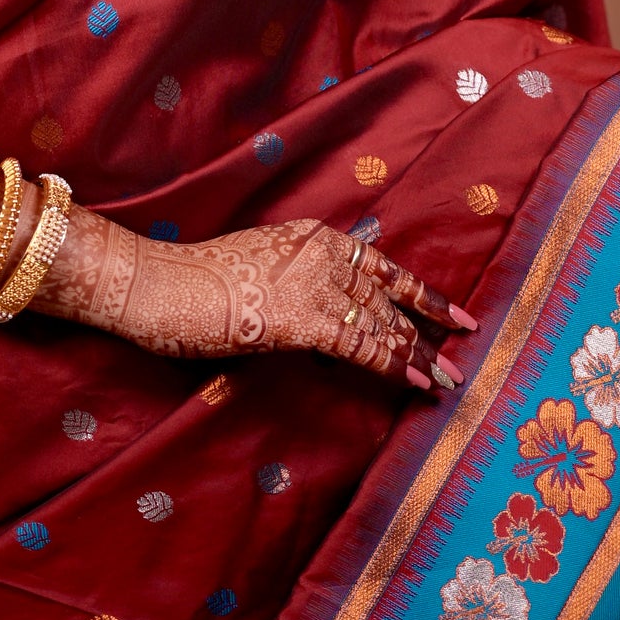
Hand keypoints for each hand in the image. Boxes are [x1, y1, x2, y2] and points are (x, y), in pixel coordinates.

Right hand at [34, 207, 473, 386]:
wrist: (158, 285)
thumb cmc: (195, 282)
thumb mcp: (258, 266)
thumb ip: (297, 280)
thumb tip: (326, 316)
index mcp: (311, 236)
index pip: (381, 264)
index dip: (422, 292)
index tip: (455, 314)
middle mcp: (320, 252)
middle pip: (387, 297)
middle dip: (427, 330)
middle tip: (462, 353)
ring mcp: (313, 283)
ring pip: (381, 323)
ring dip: (418, 354)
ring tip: (447, 378)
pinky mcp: (302, 318)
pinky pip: (361, 346)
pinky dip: (393, 365)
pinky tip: (416, 384)